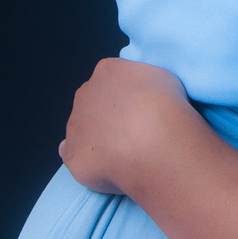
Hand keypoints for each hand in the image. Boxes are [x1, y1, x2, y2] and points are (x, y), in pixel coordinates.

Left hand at [59, 58, 193, 195]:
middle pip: (93, 102)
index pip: (111, 79)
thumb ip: (141, 82)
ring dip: (99, 139)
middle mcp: (85, 94)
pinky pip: (75, 156)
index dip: (127, 96)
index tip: (141, 108)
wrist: (154, 142)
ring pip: (83, 130)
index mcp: (107, 71)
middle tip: (133, 131)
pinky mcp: (72, 154)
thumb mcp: (162, 77)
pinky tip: (106, 166)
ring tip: (126, 152)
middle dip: (108, 115)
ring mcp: (75, 124)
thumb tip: (133, 94)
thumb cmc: (165, 107)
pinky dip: (87, 161)